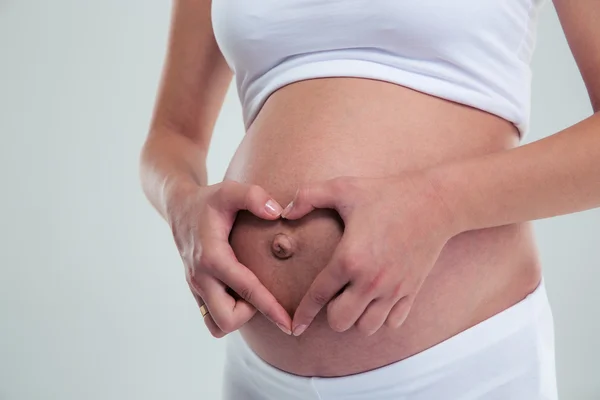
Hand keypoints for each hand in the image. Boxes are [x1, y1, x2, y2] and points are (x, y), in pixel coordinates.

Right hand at [168, 180, 291, 336]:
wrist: (179, 207)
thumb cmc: (209, 200)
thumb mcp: (230, 190)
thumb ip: (254, 196)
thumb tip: (278, 213)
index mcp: (212, 257)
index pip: (246, 290)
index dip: (270, 308)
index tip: (289, 324)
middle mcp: (200, 277)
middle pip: (227, 320)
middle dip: (250, 314)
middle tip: (260, 291)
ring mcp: (195, 287)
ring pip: (216, 325)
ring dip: (236, 316)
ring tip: (247, 293)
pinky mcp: (195, 290)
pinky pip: (211, 317)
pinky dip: (226, 312)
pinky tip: (238, 292)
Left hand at [281, 172, 461, 336]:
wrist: (436, 202)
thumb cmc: (387, 193)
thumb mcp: (344, 187)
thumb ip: (308, 196)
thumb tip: (285, 212)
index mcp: (349, 258)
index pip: (318, 297)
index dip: (303, 314)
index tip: (295, 325)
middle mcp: (370, 280)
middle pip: (341, 322)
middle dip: (331, 314)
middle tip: (333, 296)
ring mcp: (393, 289)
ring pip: (367, 327)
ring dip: (356, 318)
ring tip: (354, 299)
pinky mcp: (412, 291)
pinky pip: (392, 323)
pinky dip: (382, 318)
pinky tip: (376, 300)